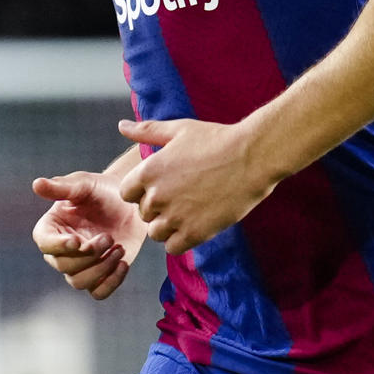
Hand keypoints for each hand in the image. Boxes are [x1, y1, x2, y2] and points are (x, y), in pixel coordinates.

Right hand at [31, 170, 147, 299]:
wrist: (128, 204)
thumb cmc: (101, 190)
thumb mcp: (83, 184)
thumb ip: (61, 186)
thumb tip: (36, 184)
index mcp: (51, 228)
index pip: (45, 243)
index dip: (58, 246)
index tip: (77, 241)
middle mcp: (62, 251)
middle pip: (64, 266)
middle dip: (88, 255)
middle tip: (108, 237)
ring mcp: (81, 265)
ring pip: (79, 282)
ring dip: (100, 269)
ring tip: (118, 249)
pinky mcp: (100, 275)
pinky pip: (99, 292)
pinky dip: (111, 282)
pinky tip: (123, 263)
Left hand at [117, 118, 275, 254]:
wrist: (252, 157)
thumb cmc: (216, 139)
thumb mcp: (178, 130)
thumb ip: (146, 131)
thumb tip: (121, 126)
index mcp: (148, 171)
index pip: (126, 193)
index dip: (141, 191)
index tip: (161, 185)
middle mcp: (157, 196)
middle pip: (143, 213)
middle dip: (157, 208)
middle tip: (182, 196)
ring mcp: (175, 216)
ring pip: (155, 233)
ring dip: (167, 226)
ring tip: (188, 212)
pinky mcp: (195, 233)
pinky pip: (173, 247)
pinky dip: (181, 240)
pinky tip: (195, 224)